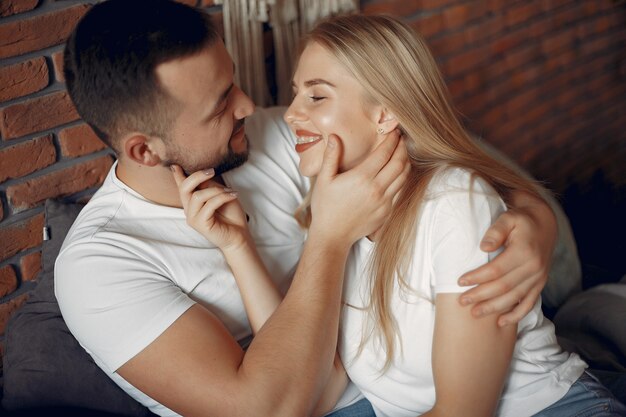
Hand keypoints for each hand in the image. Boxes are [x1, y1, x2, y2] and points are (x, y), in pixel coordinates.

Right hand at [171, 165, 249, 251]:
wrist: (239, 234)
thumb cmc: (231, 214)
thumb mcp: (220, 194)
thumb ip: (209, 186)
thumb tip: (201, 175)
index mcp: (193, 202)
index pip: (182, 187)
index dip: (177, 175)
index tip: (174, 164)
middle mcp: (189, 210)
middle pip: (184, 188)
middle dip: (197, 176)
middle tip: (212, 171)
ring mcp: (193, 218)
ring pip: (198, 196)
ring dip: (216, 190)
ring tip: (230, 191)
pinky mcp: (200, 224)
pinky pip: (209, 205)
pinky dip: (222, 197)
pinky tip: (233, 196)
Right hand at [309, 130, 409, 245]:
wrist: (332, 235)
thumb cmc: (325, 207)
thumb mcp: (323, 180)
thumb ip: (330, 157)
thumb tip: (334, 137)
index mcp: (361, 178)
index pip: (384, 154)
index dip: (392, 140)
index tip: (394, 132)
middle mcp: (376, 189)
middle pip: (399, 163)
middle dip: (402, 148)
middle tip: (401, 139)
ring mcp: (384, 202)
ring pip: (403, 177)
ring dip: (405, 163)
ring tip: (402, 153)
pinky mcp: (387, 212)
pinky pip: (400, 191)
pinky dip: (402, 179)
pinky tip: (398, 173)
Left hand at [458, 193, 556, 325]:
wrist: (545, 224)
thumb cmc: (521, 220)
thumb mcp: (508, 218)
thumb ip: (496, 230)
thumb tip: (483, 247)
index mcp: (524, 252)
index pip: (496, 270)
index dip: (477, 277)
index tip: (460, 281)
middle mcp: (534, 268)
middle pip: (503, 287)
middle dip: (481, 296)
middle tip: (462, 301)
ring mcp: (539, 278)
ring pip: (514, 298)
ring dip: (494, 308)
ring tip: (475, 313)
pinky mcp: (540, 284)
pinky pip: (529, 304)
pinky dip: (516, 315)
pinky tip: (501, 322)